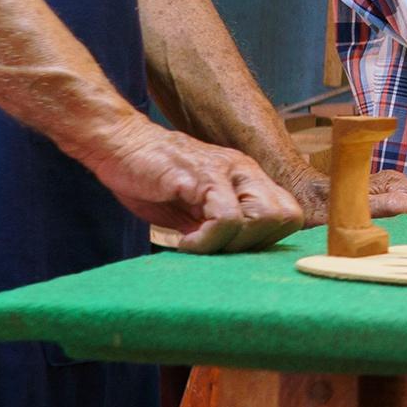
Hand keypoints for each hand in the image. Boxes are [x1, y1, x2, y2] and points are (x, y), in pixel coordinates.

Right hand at [86, 118, 304, 236]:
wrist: (118, 144)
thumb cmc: (151, 178)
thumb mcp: (192, 210)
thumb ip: (217, 229)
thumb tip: (232, 262)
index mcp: (247, 179)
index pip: (289, 214)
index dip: (265, 241)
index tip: (229, 252)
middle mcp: (244, 171)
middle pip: (285, 216)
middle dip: (253, 245)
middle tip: (216, 251)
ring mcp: (226, 170)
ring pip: (264, 218)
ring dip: (231, 244)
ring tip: (197, 246)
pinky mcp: (202, 175)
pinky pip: (226, 217)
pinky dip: (209, 240)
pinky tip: (185, 243)